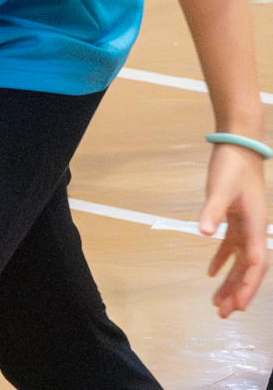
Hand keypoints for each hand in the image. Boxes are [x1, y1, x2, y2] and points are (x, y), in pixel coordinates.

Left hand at [201, 142, 266, 316]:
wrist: (238, 147)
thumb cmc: (231, 167)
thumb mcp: (220, 188)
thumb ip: (212, 211)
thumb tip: (204, 232)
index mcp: (256, 227)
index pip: (254, 264)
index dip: (247, 286)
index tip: (237, 305)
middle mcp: (255, 231)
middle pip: (249, 269)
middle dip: (238, 292)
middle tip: (223, 313)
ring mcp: (246, 226)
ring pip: (240, 262)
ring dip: (229, 281)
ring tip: (216, 303)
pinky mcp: (236, 220)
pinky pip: (231, 247)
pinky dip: (222, 261)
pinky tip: (210, 274)